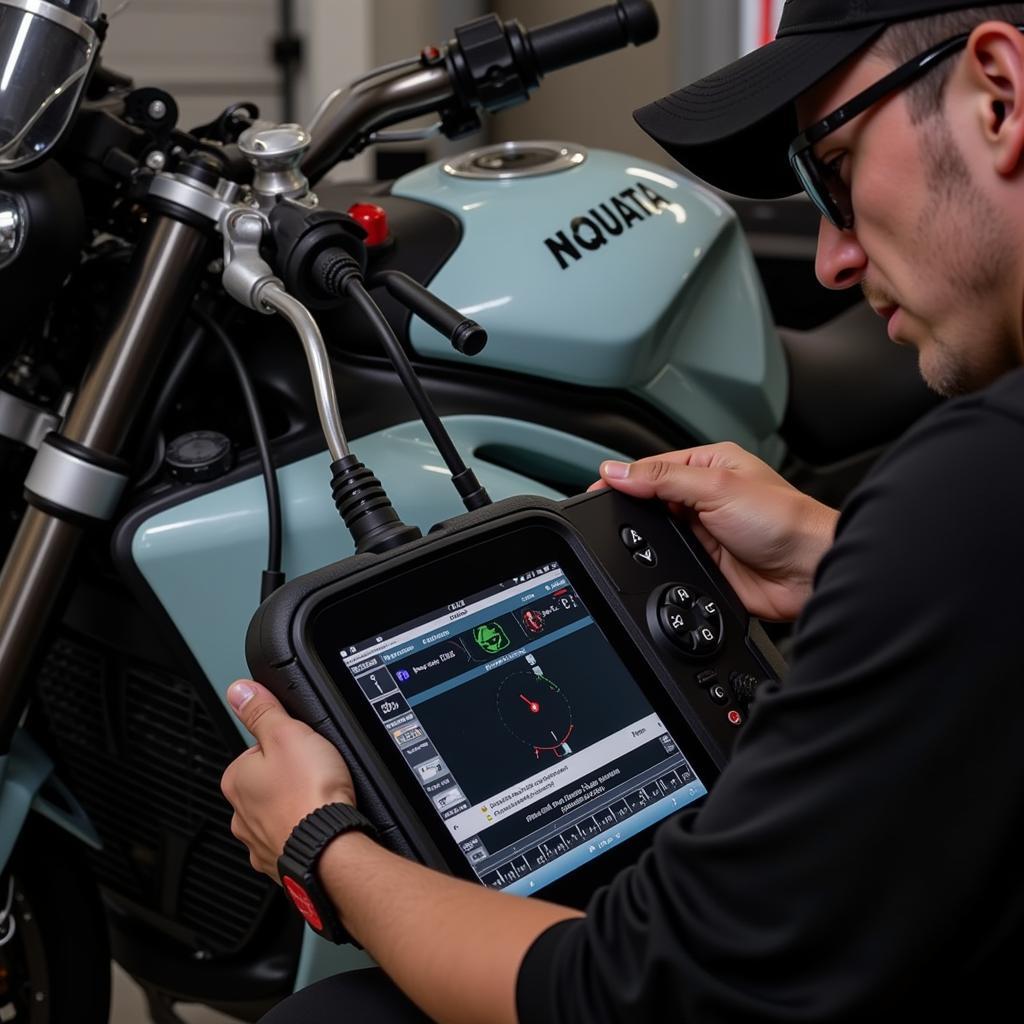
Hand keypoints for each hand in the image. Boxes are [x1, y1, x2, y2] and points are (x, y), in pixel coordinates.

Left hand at [220, 680, 356, 877]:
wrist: (331, 848)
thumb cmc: (310, 795)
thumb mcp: (288, 734)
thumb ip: (262, 711)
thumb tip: (240, 691)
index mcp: (236, 779)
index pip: (258, 751)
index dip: (286, 746)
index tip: (304, 751)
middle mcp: (240, 813)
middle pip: (268, 783)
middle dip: (291, 780)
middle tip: (316, 776)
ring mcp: (259, 842)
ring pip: (279, 814)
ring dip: (297, 808)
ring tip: (321, 802)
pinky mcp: (280, 863)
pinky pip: (292, 840)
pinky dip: (304, 834)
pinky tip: (320, 826)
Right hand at [591, 443, 837, 620]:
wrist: (810, 571)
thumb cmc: (785, 521)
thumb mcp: (716, 487)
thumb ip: (663, 479)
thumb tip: (619, 471)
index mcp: (709, 466)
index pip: (653, 467)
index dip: (624, 478)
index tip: (598, 488)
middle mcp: (706, 497)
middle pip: (651, 500)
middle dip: (633, 508)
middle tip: (609, 514)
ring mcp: (705, 532)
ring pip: (658, 533)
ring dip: (648, 539)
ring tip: (636, 541)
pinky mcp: (706, 564)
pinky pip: (671, 562)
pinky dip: (661, 564)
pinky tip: (657, 563)